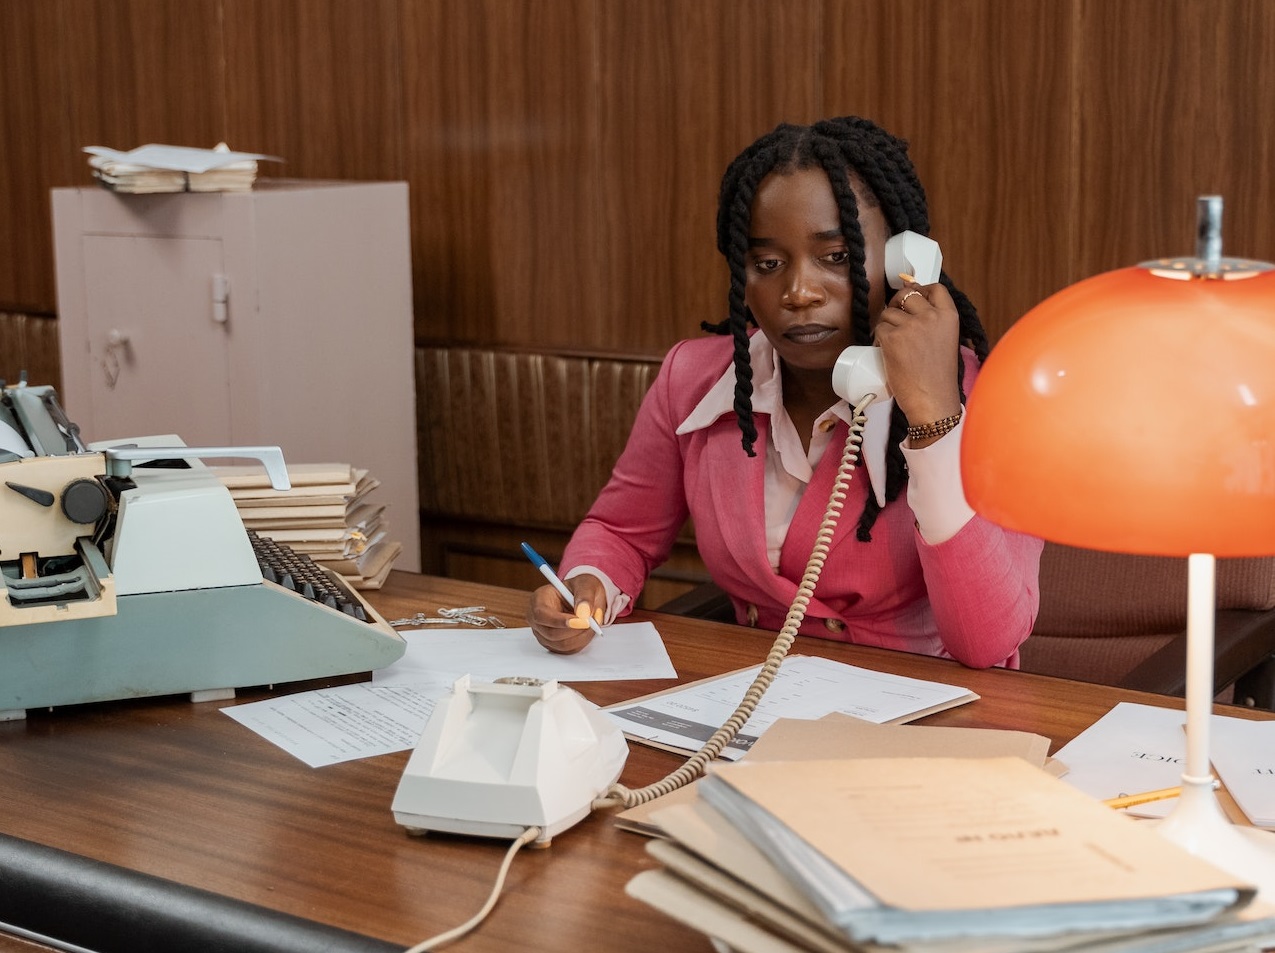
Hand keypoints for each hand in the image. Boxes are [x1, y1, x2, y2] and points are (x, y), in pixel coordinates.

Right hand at [527, 573, 606, 653]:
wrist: (584, 599)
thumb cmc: (580, 588)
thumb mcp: (586, 584)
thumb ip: (585, 596)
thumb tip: (583, 613)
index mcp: (539, 598)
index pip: (542, 614)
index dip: (560, 621)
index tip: (582, 621)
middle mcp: (536, 618)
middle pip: (551, 633)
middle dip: (575, 631)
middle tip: (593, 623)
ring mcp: (542, 633)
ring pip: (560, 645)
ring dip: (580, 637)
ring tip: (592, 625)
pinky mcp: (552, 644)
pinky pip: (567, 650)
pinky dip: (580, 643)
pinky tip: (586, 631)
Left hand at [875, 278, 961, 439]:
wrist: (932, 400)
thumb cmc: (938, 377)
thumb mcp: (946, 341)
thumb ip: (935, 322)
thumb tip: (914, 303)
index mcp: (949, 317)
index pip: (935, 288)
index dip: (921, 289)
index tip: (914, 295)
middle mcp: (931, 317)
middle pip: (907, 295)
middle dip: (898, 304)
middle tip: (896, 318)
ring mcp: (911, 326)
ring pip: (889, 313)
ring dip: (887, 325)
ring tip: (894, 343)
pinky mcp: (892, 338)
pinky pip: (879, 329)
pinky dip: (879, 338)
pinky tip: (886, 350)